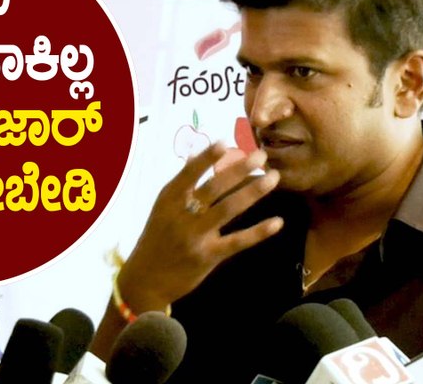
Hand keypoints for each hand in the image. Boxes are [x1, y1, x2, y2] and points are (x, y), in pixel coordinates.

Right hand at [118, 142, 281, 311]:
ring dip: (253, 192)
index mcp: (169, 199)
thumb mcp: (162, 208)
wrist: (145, 279)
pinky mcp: (208, 256)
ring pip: (228, 209)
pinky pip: (237, 241)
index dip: (207, 157)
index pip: (189, 173)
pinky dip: (258, 232)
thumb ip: (181, 183)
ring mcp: (195, 236)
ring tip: (273, 178)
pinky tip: (277, 222)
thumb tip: (195, 154)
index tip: (225, 142)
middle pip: (214, 187)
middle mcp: (182, 215)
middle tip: (261, 155)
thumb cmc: (156, 238)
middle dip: (239, 169)